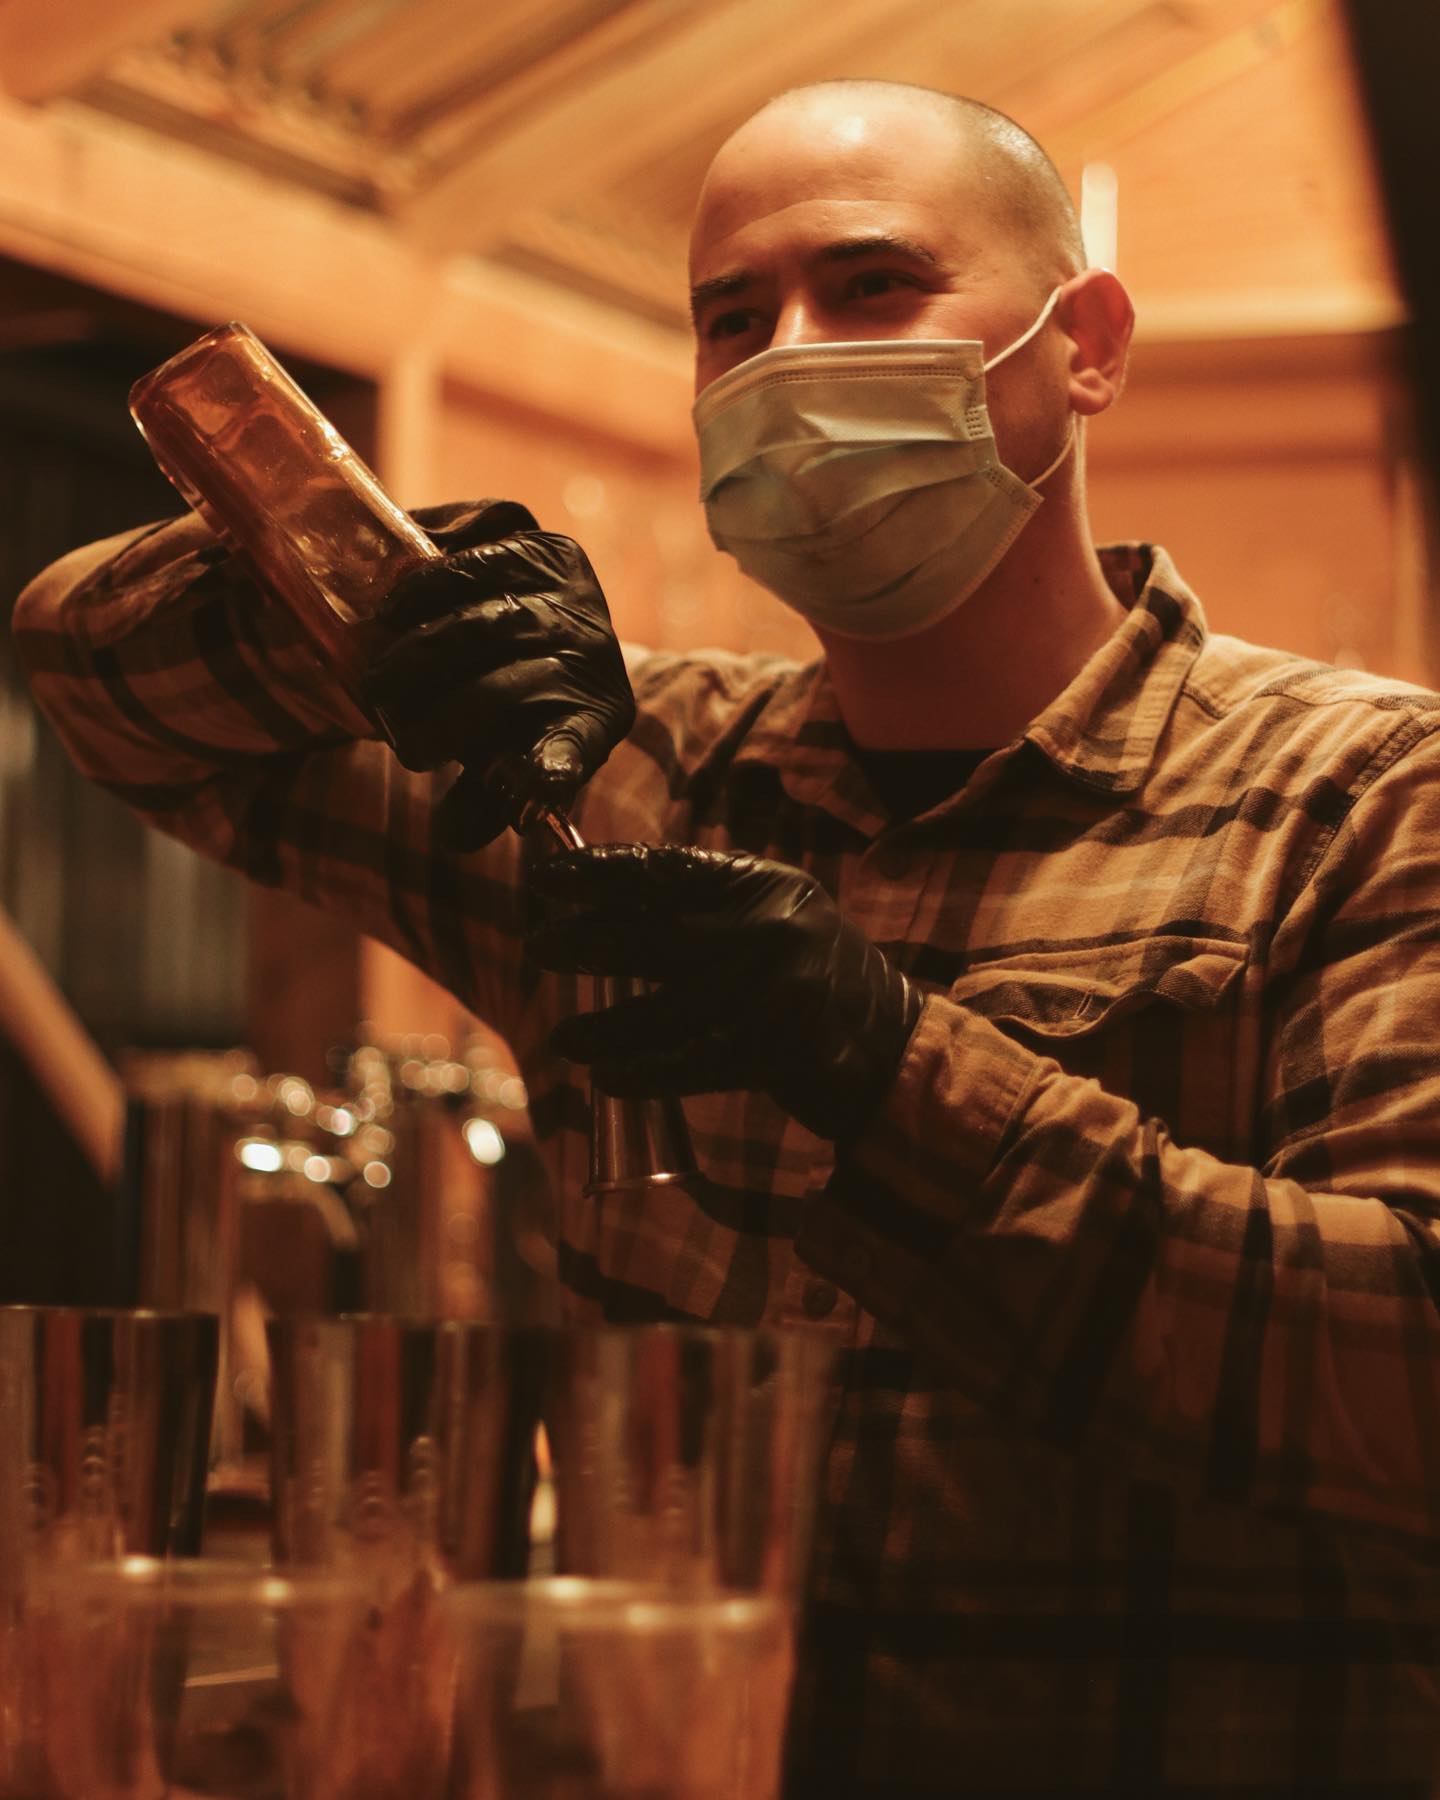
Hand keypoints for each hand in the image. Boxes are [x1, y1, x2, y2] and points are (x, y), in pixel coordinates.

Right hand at [362, 500, 635, 848]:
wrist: (533, 611)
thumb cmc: (511, 706)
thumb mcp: (501, 757)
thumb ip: (480, 799)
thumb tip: (454, 837)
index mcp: (595, 721)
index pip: (575, 749)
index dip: (554, 768)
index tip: (538, 786)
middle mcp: (596, 659)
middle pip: (513, 690)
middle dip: (449, 720)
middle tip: (402, 742)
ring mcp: (578, 601)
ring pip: (493, 627)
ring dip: (426, 656)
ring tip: (380, 681)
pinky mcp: (551, 552)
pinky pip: (483, 566)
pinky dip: (431, 589)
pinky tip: (393, 609)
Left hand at [527, 845, 922, 1140]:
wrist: (895, 1044)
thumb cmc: (819, 975)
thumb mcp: (779, 913)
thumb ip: (711, 900)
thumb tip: (607, 894)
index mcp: (765, 885)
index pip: (665, 869)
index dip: (599, 871)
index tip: (548, 876)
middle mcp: (768, 930)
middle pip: (650, 933)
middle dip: (583, 940)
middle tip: (540, 946)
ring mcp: (770, 993)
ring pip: (658, 1008)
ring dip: (601, 1024)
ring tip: (565, 1034)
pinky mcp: (771, 1053)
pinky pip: (683, 1064)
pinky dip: (638, 1072)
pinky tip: (605, 1077)